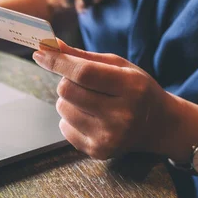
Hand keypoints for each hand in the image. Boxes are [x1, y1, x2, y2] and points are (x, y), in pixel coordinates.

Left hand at [33, 40, 173, 159]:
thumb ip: (83, 57)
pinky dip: (70, 119)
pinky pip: (63, 128)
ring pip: (62, 108)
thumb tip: (49, 47)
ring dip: (69, 101)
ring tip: (91, 102)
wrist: (157, 125)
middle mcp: (122, 115)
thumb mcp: (119, 66)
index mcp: (131, 87)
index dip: (58, 62)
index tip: (40, 53)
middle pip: (67, 91)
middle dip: (67, 81)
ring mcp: (109, 137)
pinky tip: (91, 118)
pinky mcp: (98, 151)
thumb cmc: (135, 89)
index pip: (84, 73)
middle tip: (83, 83)